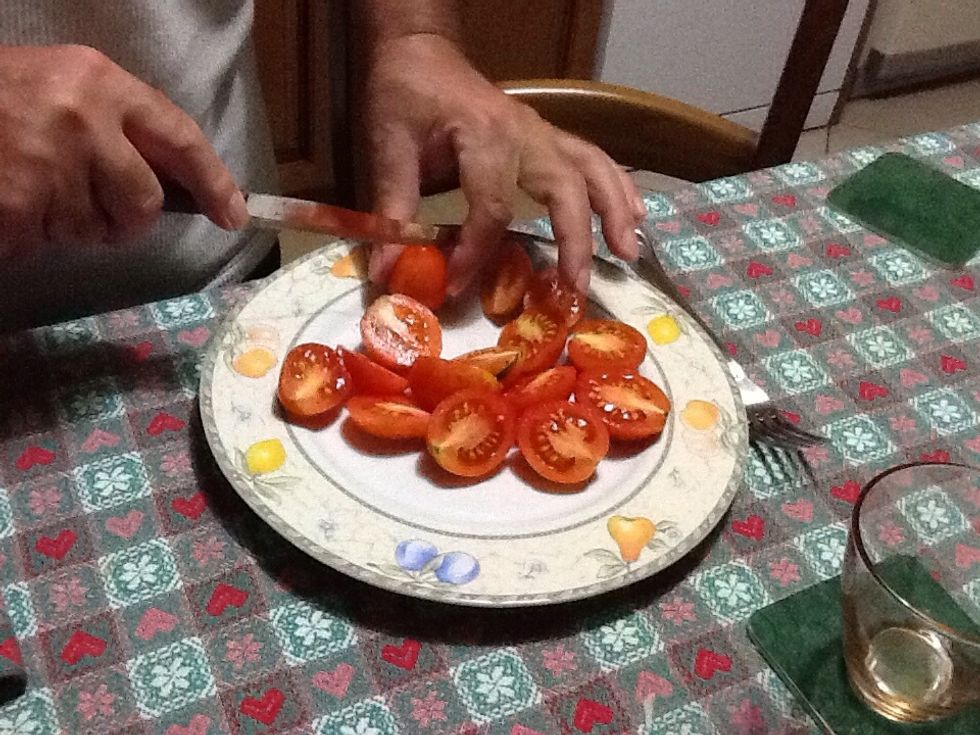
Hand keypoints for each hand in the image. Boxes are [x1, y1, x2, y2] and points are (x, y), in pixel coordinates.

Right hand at [0, 44, 247, 255]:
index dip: (214, 182)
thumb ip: (117, 126)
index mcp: (101, 82)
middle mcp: (83, 120)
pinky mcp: (15, 205)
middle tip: (99, 214)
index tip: (232, 215)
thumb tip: (177, 186)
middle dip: (128, 221)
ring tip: (33, 191)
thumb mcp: (64, 88)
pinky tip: (10, 207)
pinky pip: (44, 244)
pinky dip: (27, 237)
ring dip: (69, 227)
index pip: (180, 138)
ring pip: (93, 231)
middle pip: (144, 203)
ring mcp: (48, 164)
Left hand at [363, 34, 644, 296]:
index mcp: (484, 134)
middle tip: (577, 287)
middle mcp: (524, 133)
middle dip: (576, 240)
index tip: (457, 285)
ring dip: (614, 211)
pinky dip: (617, 187)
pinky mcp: (547, 137)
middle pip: (565, 189)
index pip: (491, 207)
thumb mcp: (388, 144)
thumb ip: (394, 208)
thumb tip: (390, 269)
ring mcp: (541, 132)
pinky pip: (592, 160)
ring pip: (593, 169)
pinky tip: (634, 215)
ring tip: (628, 254)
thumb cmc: (405, 93)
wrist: (422, 51)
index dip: (476, 252)